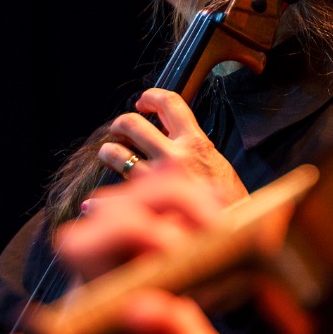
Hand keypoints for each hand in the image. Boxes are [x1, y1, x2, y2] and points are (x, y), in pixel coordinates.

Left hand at [56, 169, 267, 333]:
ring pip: (139, 196)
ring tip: (226, 222)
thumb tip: (144, 305)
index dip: (125, 230)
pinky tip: (225, 212)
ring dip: (182, 195)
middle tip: (217, 227)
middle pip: (110, 208)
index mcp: (101, 317)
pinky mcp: (168, 256)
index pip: (80, 247)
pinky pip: (170, 205)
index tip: (180, 247)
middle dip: (163, 202)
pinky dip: (197, 197)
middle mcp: (108, 284)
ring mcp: (136, 265)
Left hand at [96, 87, 246, 205]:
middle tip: (120, 131)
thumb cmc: (229, 205)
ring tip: (110, 155)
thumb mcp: (218, 167)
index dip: (151, 97)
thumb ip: (193, 151)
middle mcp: (176, 155)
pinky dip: (102, 197)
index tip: (143, 103)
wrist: (233, 236)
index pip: (170, 102)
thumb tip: (167, 139)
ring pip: (116, 152)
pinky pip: (113, 190)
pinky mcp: (146, 203)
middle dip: (121, 124)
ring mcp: (158, 179)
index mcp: (197, 143)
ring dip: (109, 151)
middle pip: (132, 123)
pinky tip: (99, 202)